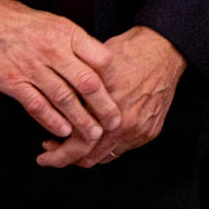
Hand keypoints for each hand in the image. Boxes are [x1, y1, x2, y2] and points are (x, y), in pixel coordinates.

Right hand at [0, 0, 119, 141]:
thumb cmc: (16, 19)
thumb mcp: (52, 22)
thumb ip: (72, 42)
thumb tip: (94, 62)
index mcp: (66, 33)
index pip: (101, 58)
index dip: (112, 79)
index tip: (118, 92)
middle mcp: (52, 50)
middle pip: (87, 82)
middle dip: (103, 106)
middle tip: (115, 121)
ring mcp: (31, 67)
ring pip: (64, 98)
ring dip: (81, 120)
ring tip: (93, 134)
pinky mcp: (10, 82)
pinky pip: (36, 105)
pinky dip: (51, 120)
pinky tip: (62, 131)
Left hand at [38, 26, 186, 167]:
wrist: (164, 49)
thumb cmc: (129, 52)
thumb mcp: (92, 68)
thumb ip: (74, 95)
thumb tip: (51, 111)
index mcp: (109, 110)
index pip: (77, 147)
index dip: (56, 155)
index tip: (44, 154)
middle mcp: (126, 125)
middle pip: (90, 158)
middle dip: (67, 158)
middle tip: (52, 152)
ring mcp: (140, 131)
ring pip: (106, 156)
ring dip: (88, 152)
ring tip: (73, 141)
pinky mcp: (150, 131)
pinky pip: (123, 148)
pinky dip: (108, 145)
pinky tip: (98, 133)